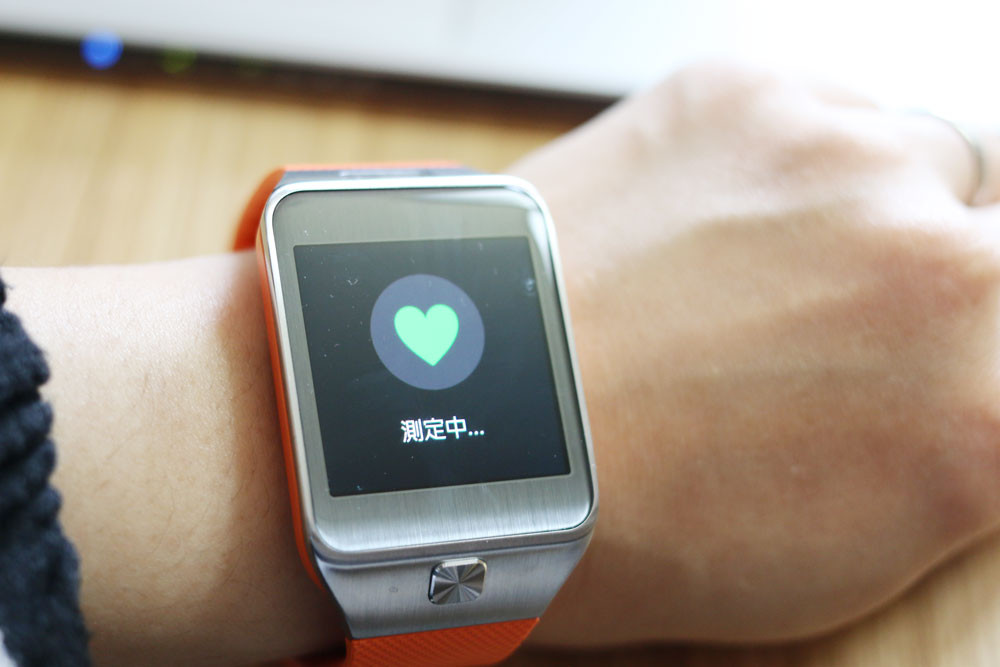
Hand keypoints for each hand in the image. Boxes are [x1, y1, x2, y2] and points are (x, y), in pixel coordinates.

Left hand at [512, 62, 999, 644]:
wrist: (470, 422)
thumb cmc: (623, 518)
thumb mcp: (839, 547)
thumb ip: (947, 448)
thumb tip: (970, 383)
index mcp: (980, 421)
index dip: (982, 347)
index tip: (944, 347)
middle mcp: (937, 270)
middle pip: (996, 239)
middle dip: (938, 275)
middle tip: (842, 314)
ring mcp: (843, 161)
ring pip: (918, 159)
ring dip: (862, 207)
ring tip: (753, 267)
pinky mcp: (745, 94)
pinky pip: (824, 112)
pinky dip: (787, 159)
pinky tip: (706, 217)